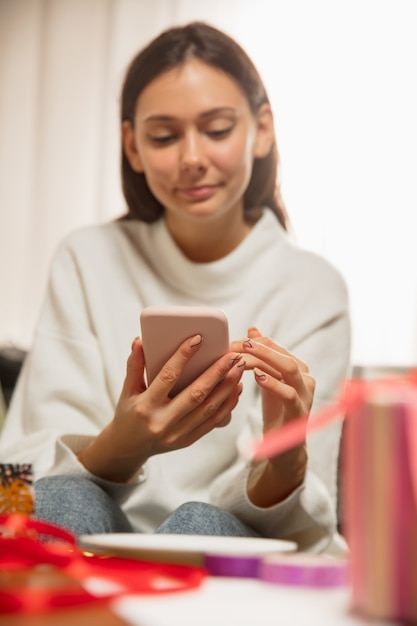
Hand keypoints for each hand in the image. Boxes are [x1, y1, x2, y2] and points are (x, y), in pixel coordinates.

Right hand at [78, 335, 243, 481]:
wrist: (129, 447)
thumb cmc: (129, 413)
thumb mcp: (127, 390)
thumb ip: (134, 365)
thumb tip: (139, 340)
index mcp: (145, 406)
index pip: (167, 377)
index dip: (182, 357)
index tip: (197, 339)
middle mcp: (162, 422)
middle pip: (195, 394)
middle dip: (217, 373)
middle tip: (232, 355)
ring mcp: (177, 434)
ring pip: (208, 409)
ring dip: (227, 387)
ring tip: (239, 368)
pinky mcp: (188, 441)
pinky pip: (212, 422)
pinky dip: (227, 404)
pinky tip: (236, 388)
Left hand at [232, 327, 314, 505]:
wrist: (285, 448)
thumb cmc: (276, 411)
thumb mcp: (267, 380)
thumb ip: (262, 357)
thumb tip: (252, 330)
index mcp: (298, 368)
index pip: (276, 346)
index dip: (254, 342)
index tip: (232, 341)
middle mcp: (306, 378)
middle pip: (283, 355)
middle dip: (259, 348)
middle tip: (237, 344)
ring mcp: (306, 395)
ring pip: (289, 369)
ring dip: (265, 360)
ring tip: (244, 356)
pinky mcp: (300, 412)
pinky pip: (289, 394)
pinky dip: (272, 383)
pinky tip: (257, 377)